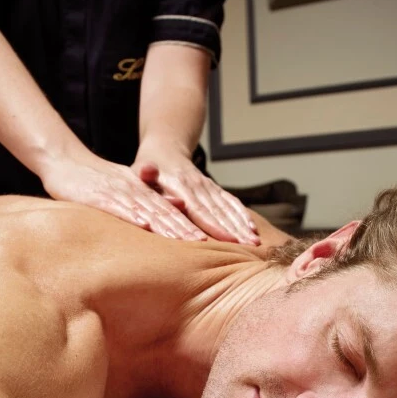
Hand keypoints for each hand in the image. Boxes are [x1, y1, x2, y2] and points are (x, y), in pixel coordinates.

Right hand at [40, 152, 208, 240]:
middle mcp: (133, 190)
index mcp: (141, 190)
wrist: (64, 161)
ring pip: (146, 209)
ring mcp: (116, 192)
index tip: (207, 239)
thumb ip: (151, 196)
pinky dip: (133, 215)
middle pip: (163, 211)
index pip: (169, 209)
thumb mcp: (127, 186)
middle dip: (184, 228)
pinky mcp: (97, 196)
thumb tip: (179, 204)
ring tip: (184, 239)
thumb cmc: (95, 180)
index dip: (188, 224)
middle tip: (204, 243)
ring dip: (166, 225)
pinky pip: (118, 206)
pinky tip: (145, 225)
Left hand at [133, 146, 259, 245]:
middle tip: (250, 246)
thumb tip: (148, 172)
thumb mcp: (140, 170)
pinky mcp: (214, 189)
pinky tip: (253, 228)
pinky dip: (242, 215)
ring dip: (242, 225)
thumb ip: (145, 174)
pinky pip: (231, 202)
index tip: (227, 240)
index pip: (199, 209)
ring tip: (255, 242)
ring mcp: (208, 187)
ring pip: (228, 208)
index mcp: (180, 184)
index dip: (214, 225)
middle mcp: (198, 186)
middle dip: (235, 230)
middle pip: (219, 212)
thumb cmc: (146, 169)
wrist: (165, 151)